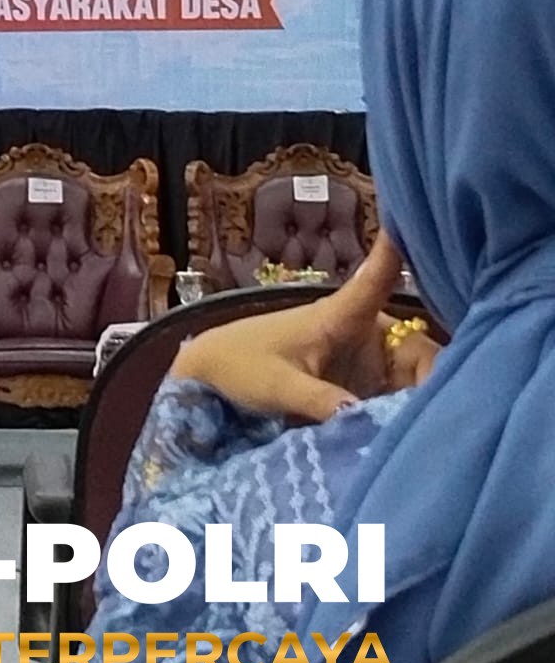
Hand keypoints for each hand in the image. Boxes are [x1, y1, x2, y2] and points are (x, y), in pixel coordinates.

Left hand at [169, 231, 440, 422]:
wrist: (213, 376)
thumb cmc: (240, 366)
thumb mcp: (275, 384)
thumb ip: (315, 398)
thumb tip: (358, 413)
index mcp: (342, 316)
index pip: (378, 279)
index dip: (401, 257)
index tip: (422, 226)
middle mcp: (366, 334)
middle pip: (422, 351)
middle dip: (440, 379)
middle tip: (449, 412)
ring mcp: (369, 362)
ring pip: (418, 378)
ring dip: (427, 402)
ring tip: (438, 430)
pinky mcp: (364, 387)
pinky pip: (400, 397)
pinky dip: (409, 414)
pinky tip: (418, 436)